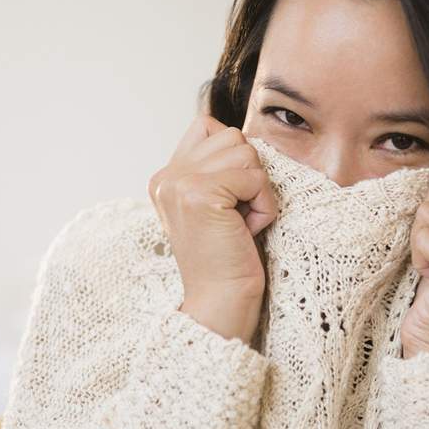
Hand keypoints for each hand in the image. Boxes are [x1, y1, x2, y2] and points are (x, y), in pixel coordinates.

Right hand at [147, 114, 277, 344]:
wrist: (221, 302)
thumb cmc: (230, 256)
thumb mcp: (217, 204)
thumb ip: (216, 168)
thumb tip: (246, 136)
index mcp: (165, 177)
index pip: (208, 126)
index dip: (234, 160)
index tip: (229, 202)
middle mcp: (166, 176)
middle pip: (232, 137)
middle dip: (248, 175)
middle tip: (236, 217)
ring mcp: (179, 183)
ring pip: (246, 153)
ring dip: (258, 191)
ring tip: (241, 223)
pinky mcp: (200, 194)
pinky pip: (255, 178)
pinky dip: (263, 205)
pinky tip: (247, 230)